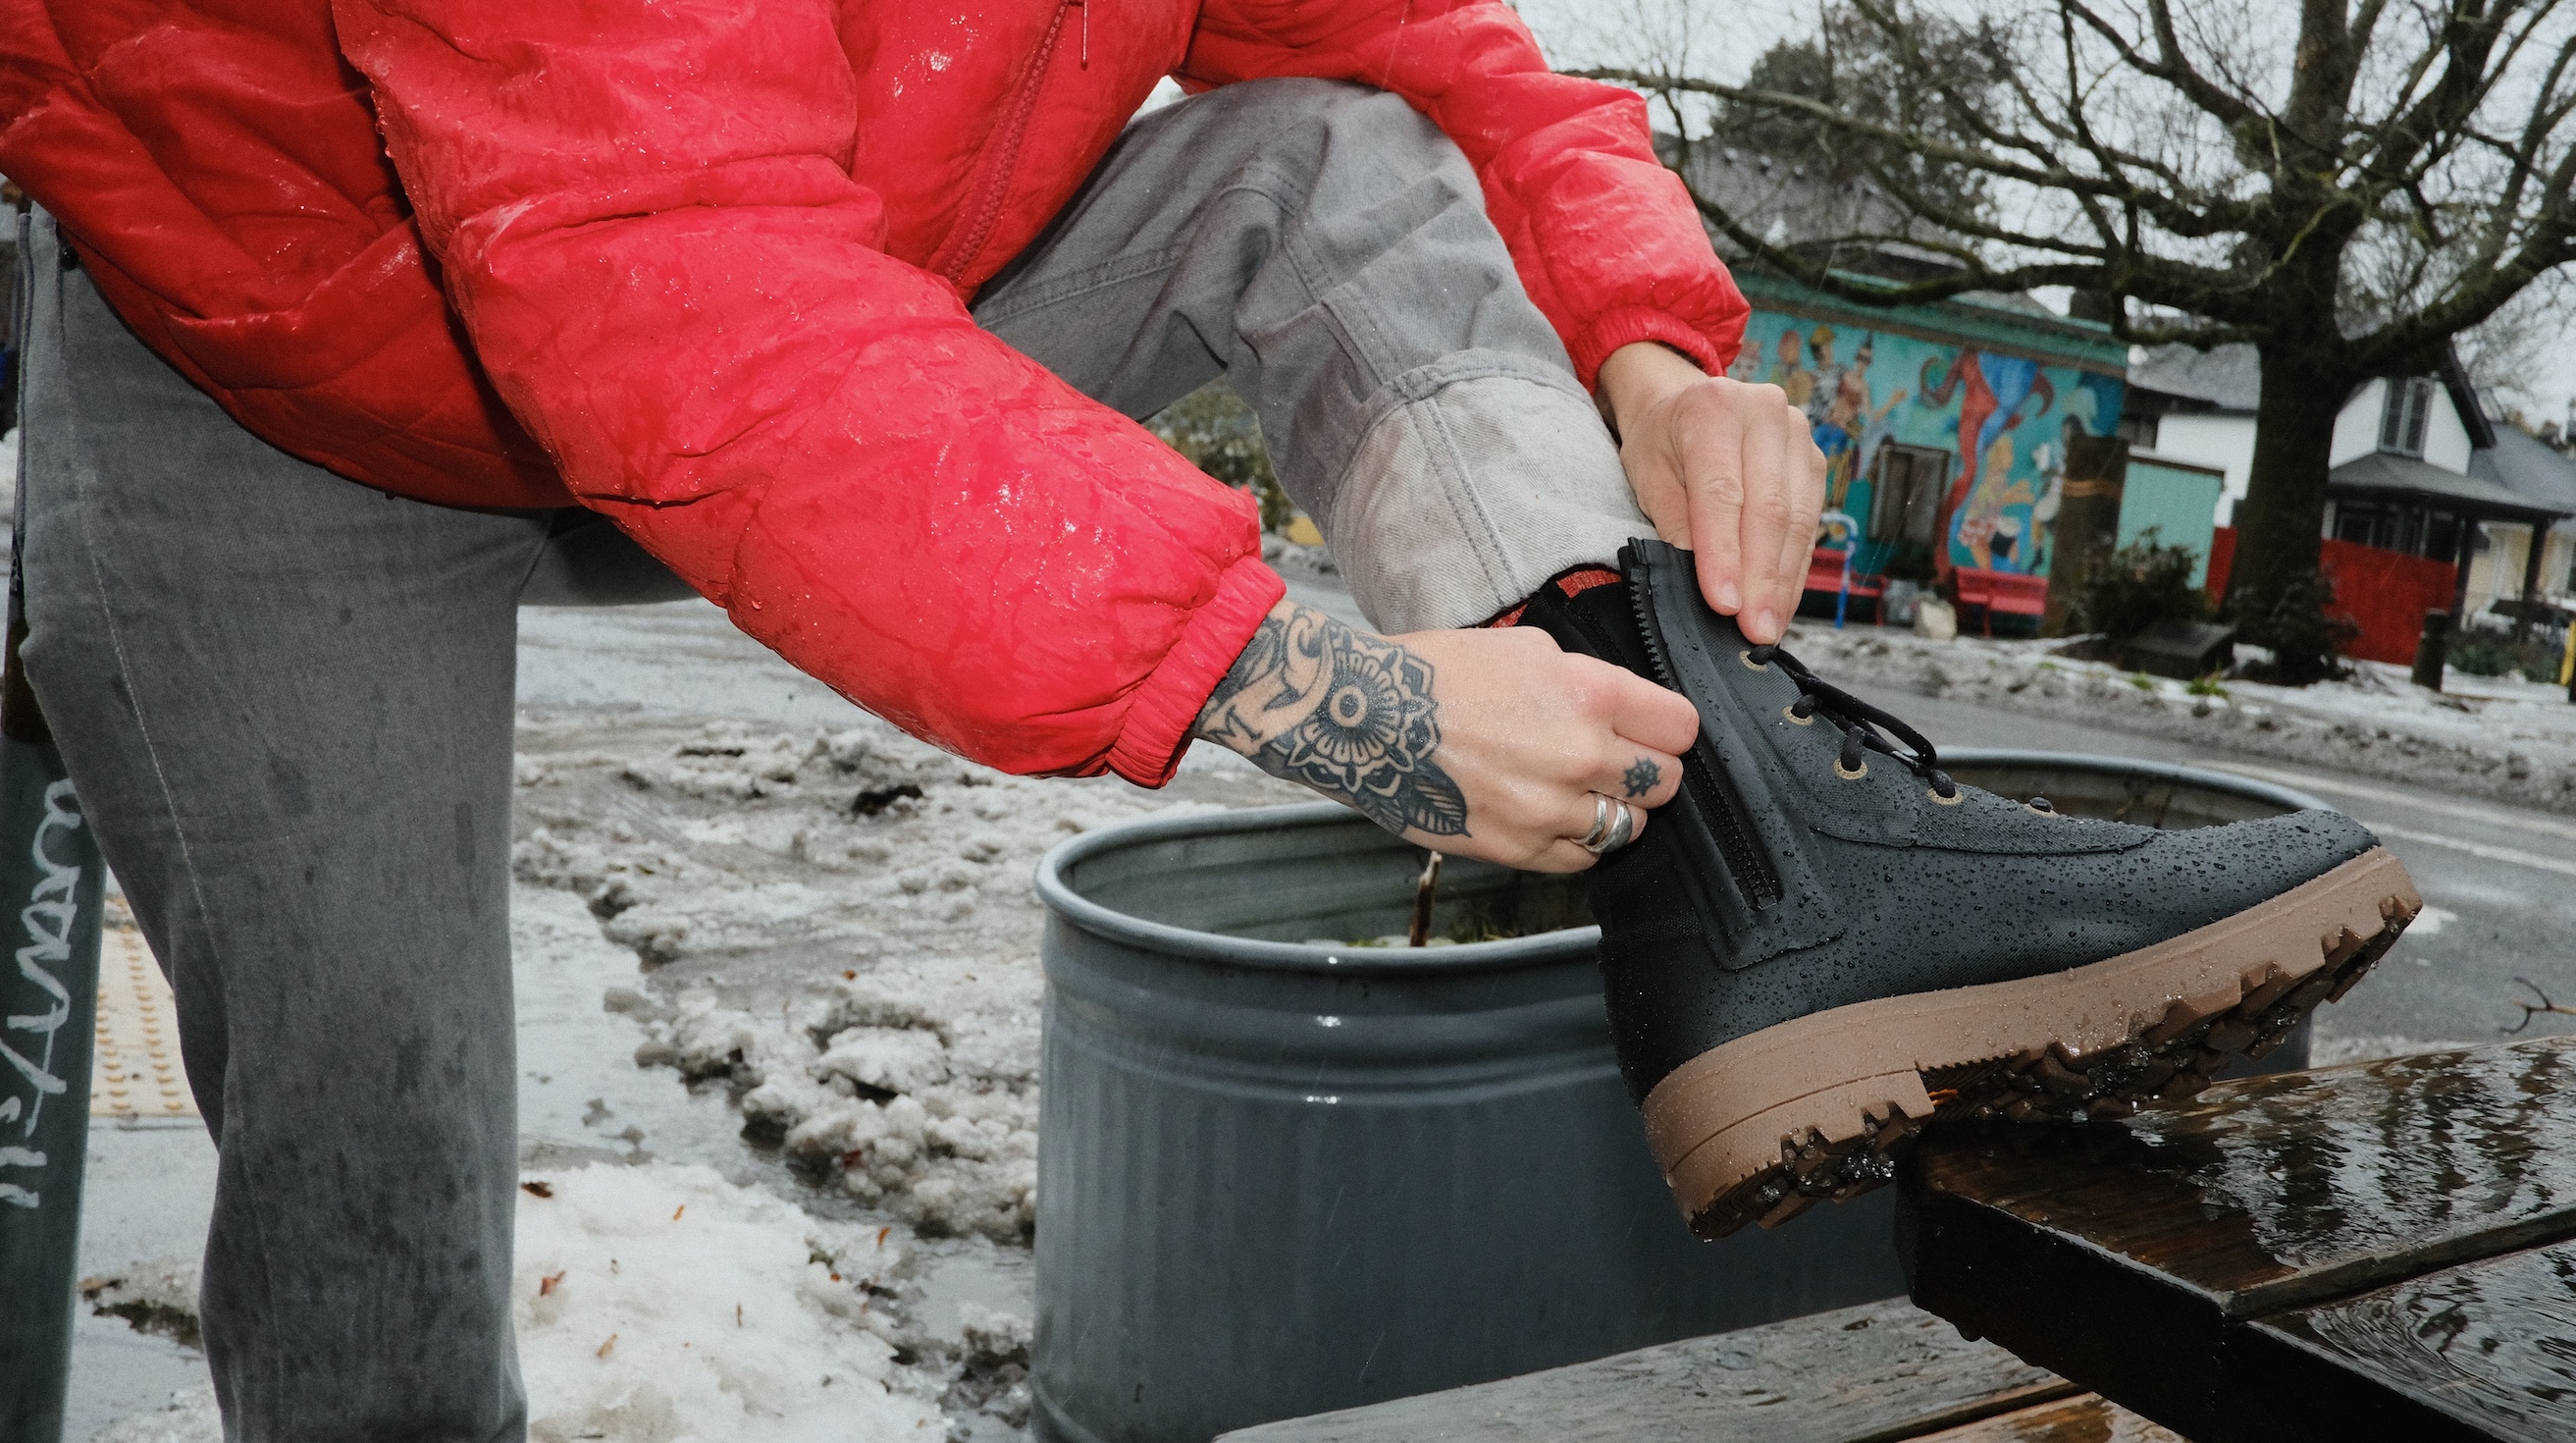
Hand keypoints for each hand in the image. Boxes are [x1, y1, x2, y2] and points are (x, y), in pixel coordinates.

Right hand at [1194, 602, 1697, 872]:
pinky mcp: (1518, 849)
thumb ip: (1590, 682)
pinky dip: (1577, 842)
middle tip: (1618, 762)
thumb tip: (1627, 710)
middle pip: (1663, 783)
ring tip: (1578, 790)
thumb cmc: (1437, 674)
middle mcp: (1578, 756)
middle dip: (1647, 771)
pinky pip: (1582, 860)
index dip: (1669, 729)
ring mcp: (1548, 810)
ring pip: (1629, 827)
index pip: (1680, 728)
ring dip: (1613, 810)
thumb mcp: (1528, 649)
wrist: (1364, 719)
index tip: (1654, 730)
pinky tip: (1551, 815)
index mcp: (1588, 695)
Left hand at [1598, 342, 1828, 644]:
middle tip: (1753, 630)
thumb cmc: (1661, 442)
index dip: (1724, 555)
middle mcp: (1764, 414)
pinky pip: (1811, 523)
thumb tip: (1704, 585)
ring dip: (1783, 581)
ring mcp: (1797, 436)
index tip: (1723, 606)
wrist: (1685, 404)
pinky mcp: (1814, 461)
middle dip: (1761, 579)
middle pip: (1769, 510)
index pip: (1722, 495)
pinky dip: (1793, 568)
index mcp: (1713, 409)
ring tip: (1768, 625)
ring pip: (1798, 520)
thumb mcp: (1648, 477)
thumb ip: (1674, 525)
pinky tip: (1781, 602)